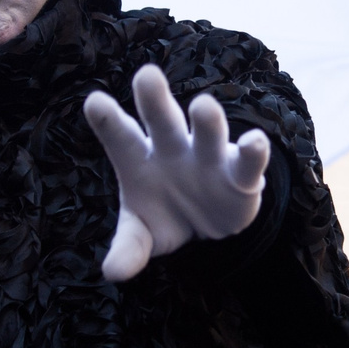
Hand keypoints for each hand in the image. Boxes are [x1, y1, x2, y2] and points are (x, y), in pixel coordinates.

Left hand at [83, 63, 270, 282]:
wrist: (209, 223)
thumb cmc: (165, 213)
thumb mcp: (143, 234)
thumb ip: (129, 248)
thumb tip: (113, 272)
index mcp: (139, 158)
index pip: (120, 136)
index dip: (108, 120)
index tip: (94, 102)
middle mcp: (172, 148)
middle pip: (162, 121)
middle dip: (155, 99)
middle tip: (147, 75)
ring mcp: (208, 156)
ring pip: (207, 132)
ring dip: (207, 120)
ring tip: (204, 105)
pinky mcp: (241, 174)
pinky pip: (248, 160)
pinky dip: (254, 150)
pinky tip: (254, 142)